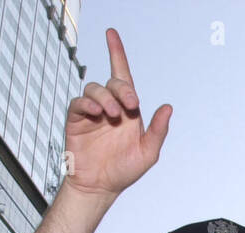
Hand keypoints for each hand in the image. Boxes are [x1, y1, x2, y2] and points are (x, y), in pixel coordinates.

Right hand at [63, 28, 171, 198]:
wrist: (100, 187)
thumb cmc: (124, 170)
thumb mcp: (148, 153)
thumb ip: (158, 131)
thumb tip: (168, 107)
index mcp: (128, 111)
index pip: (123, 76)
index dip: (117, 53)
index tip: (111, 33)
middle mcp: (110, 107)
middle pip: (113, 82)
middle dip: (122, 89)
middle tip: (130, 105)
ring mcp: (92, 112)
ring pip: (95, 88)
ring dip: (105, 97)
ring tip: (111, 115)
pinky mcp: (76, 120)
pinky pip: (79, 102)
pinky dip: (87, 103)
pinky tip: (95, 112)